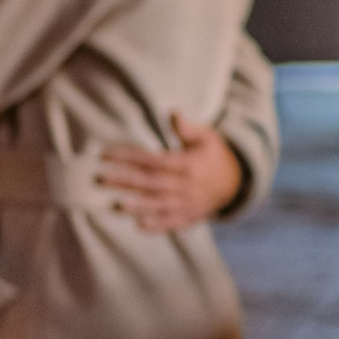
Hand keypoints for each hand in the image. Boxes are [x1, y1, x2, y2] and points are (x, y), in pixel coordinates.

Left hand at [98, 114, 242, 234]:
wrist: (237, 183)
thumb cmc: (214, 156)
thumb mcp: (207, 138)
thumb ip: (188, 129)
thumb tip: (173, 113)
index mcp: (188, 164)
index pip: (153, 160)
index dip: (129, 156)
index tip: (106, 154)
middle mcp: (187, 185)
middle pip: (152, 183)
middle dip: (125, 181)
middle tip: (100, 179)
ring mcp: (189, 203)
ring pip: (160, 205)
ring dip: (138, 206)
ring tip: (117, 205)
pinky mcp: (190, 216)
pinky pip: (173, 223)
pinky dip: (158, 226)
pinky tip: (139, 225)